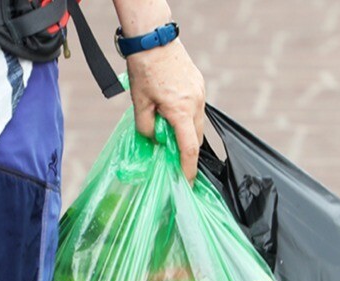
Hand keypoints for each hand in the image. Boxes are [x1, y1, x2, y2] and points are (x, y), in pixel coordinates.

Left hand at [126, 40, 205, 181]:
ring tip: (168, 132)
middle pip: (196, 138)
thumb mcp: (139, 103)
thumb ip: (146, 127)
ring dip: (186, 132)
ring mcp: (200, 92)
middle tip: (171, 159)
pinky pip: (197, 109)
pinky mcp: (199, 85)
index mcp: (181, 111)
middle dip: (186, 151)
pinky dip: (187, 117)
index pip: (189, 148)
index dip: (188, 169)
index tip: (186, 183)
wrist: (154, 39)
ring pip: (198, 123)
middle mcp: (196, 103)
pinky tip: (171, 113)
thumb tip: (154, 140)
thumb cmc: (144, 69)